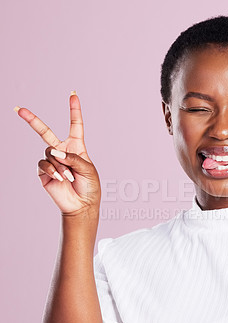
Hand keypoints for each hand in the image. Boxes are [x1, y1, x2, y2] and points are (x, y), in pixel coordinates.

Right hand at [15, 92, 100, 215]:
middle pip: (45, 132)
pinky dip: (53, 171)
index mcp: (76, 147)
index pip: (75, 125)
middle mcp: (62, 152)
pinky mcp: (44, 172)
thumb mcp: (88, 169)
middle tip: (19, 109)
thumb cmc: (89, 186)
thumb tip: (53, 151)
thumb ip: (72, 157)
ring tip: (69, 177)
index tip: (73, 95)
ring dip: (60, 165)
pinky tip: (60, 178)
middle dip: (32, 120)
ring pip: (49, 153)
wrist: (82, 205)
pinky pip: (44, 165)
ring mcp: (52, 161)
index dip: (74, 110)